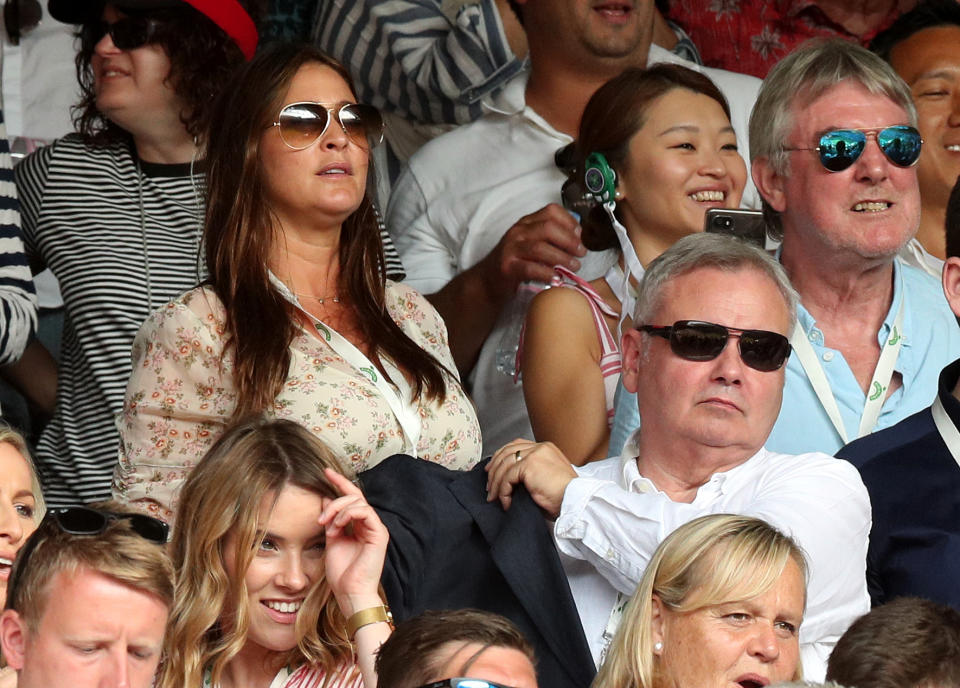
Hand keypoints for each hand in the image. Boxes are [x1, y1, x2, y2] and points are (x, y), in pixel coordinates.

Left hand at [319, 468, 388, 616]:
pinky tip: (338, 525)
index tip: (326, 472)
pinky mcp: (379, 534)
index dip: (339, 483)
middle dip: (337, 494)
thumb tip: (324, 500)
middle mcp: (369, 524)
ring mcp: (376, 528)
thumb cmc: (342, 573)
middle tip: (322, 506)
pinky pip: (365, 512)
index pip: (351, 498)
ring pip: (358, 502)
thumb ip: (330, 520)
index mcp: (359, 526)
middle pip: (355, 496)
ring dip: (338, 509)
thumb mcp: (331, 540)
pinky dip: (348, 514)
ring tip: (327, 524)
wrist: (350, 592)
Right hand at [482, 204, 586, 298]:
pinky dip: (547, 273)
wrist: (488, 280)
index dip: (570, 222)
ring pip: (540, 248)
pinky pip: (530, 268)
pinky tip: (557, 278)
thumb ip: (550, 238)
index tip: (580, 236)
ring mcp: (511, 249)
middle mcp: (518, 232)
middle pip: (548, 228)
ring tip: (573, 266)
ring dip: (561, 258)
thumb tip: (578, 238)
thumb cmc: (516, 262)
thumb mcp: (531, 243)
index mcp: (526, 223)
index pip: (551, 211)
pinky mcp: (507, 267)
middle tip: (581, 253)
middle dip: (569, 241)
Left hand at [485, 439, 577, 517]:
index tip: (492, 471)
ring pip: (504, 465)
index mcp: (546, 448)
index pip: (517, 446)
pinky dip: (503, 491)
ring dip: (496, 483)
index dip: (501, 457)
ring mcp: (534, 454)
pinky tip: (506, 502)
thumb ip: (532, 472)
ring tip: (493, 497)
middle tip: (488, 485)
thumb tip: (511, 480)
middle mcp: (539, 447)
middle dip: (494, 469)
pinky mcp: (529, 465)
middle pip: (507, 452)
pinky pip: (507, 478)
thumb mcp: (548, 478)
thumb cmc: (564, 496)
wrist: (574, 501)